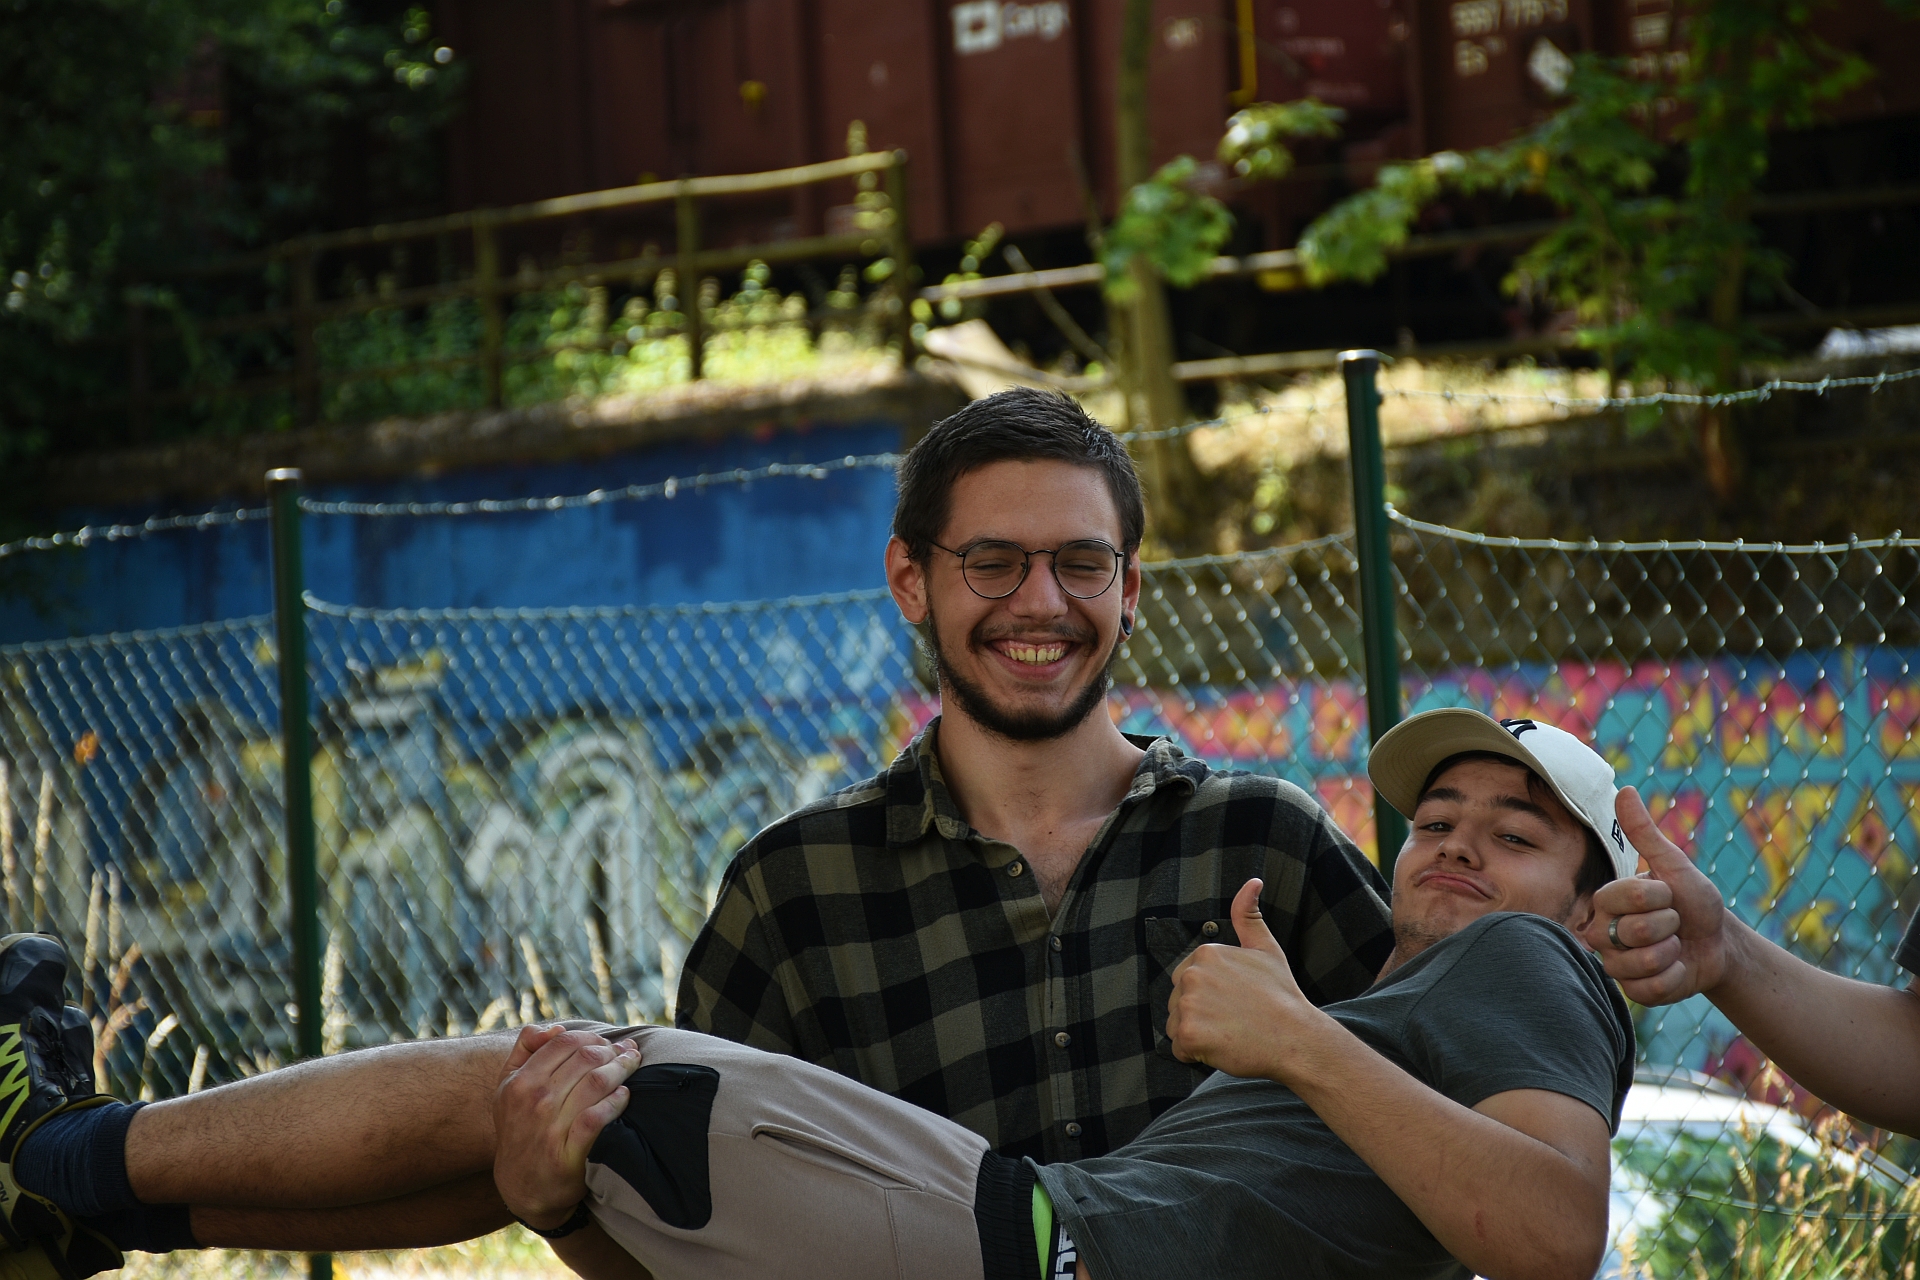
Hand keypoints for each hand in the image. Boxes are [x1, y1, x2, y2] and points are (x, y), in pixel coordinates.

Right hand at [493, 1025, 639, 1229]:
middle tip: (627, 1053)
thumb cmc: (519, 1128)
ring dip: (622, 1069)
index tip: (608, 1043)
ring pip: (597, 1082)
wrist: (521, 1185)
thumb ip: (525, 1049)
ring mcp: (551, 1127)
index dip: (593, 1038)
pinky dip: (616, 1101)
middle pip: (586, 1058)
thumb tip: (555, 1028)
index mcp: (520, 1081)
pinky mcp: (568, 1153)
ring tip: (632, 1066)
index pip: (566, 1042)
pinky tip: (625, 1096)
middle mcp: (534, 1101)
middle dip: (613, 1051)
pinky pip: (599, 1117)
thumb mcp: (508, 1087)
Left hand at [1165, 879, 1323, 1080]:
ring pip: (1176, 1026)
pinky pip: (1179, 1049)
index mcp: (1205, 953)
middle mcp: (1191, 975)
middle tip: (1235, 1020)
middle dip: (1200, 1015)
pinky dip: (1196, 1054)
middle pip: (1178, 1003)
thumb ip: (1248, 915)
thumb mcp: (1265, 948)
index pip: (1188, 981)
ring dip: (1197, 1035)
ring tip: (1230, 1033)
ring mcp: (1188, 1004)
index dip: (1210, 996)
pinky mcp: (1188, 1033)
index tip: (1234, 1002)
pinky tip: (1222, 1048)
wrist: (1296, 1037)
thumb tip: (1252, 881)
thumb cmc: (1282, 996)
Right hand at [1578, 787, 1733, 1003]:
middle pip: (1633, 932)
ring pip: (1639, 962)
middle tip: (1674, 924)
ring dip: (1672, 954)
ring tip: (1676, 947)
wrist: (1719, 943)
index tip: (1668, 895)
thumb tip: (1625, 789)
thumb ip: (1644, 833)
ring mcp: (1616, 964)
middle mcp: (1602, 933)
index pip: (1623, 898)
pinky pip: (1650, 988)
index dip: (1657, 897)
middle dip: (1668, 926)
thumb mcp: (1674, 865)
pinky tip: (1677, 969)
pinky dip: (1674, 978)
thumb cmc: (1694, 901)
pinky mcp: (1633, 992)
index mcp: (1608, 902)